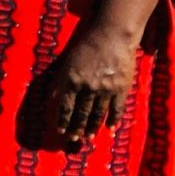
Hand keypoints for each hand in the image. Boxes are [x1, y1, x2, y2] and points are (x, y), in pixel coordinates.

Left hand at [41, 22, 141, 145]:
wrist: (112, 36)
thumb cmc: (85, 46)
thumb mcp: (66, 62)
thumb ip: (60, 82)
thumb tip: (52, 100)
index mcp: (71, 80)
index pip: (65, 106)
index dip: (63, 120)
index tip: (60, 131)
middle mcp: (88, 87)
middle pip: (81, 113)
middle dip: (76, 128)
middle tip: (74, 140)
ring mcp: (106, 89)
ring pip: (98, 114)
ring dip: (92, 127)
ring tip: (88, 138)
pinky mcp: (122, 88)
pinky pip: (117, 109)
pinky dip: (113, 120)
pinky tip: (110, 129)